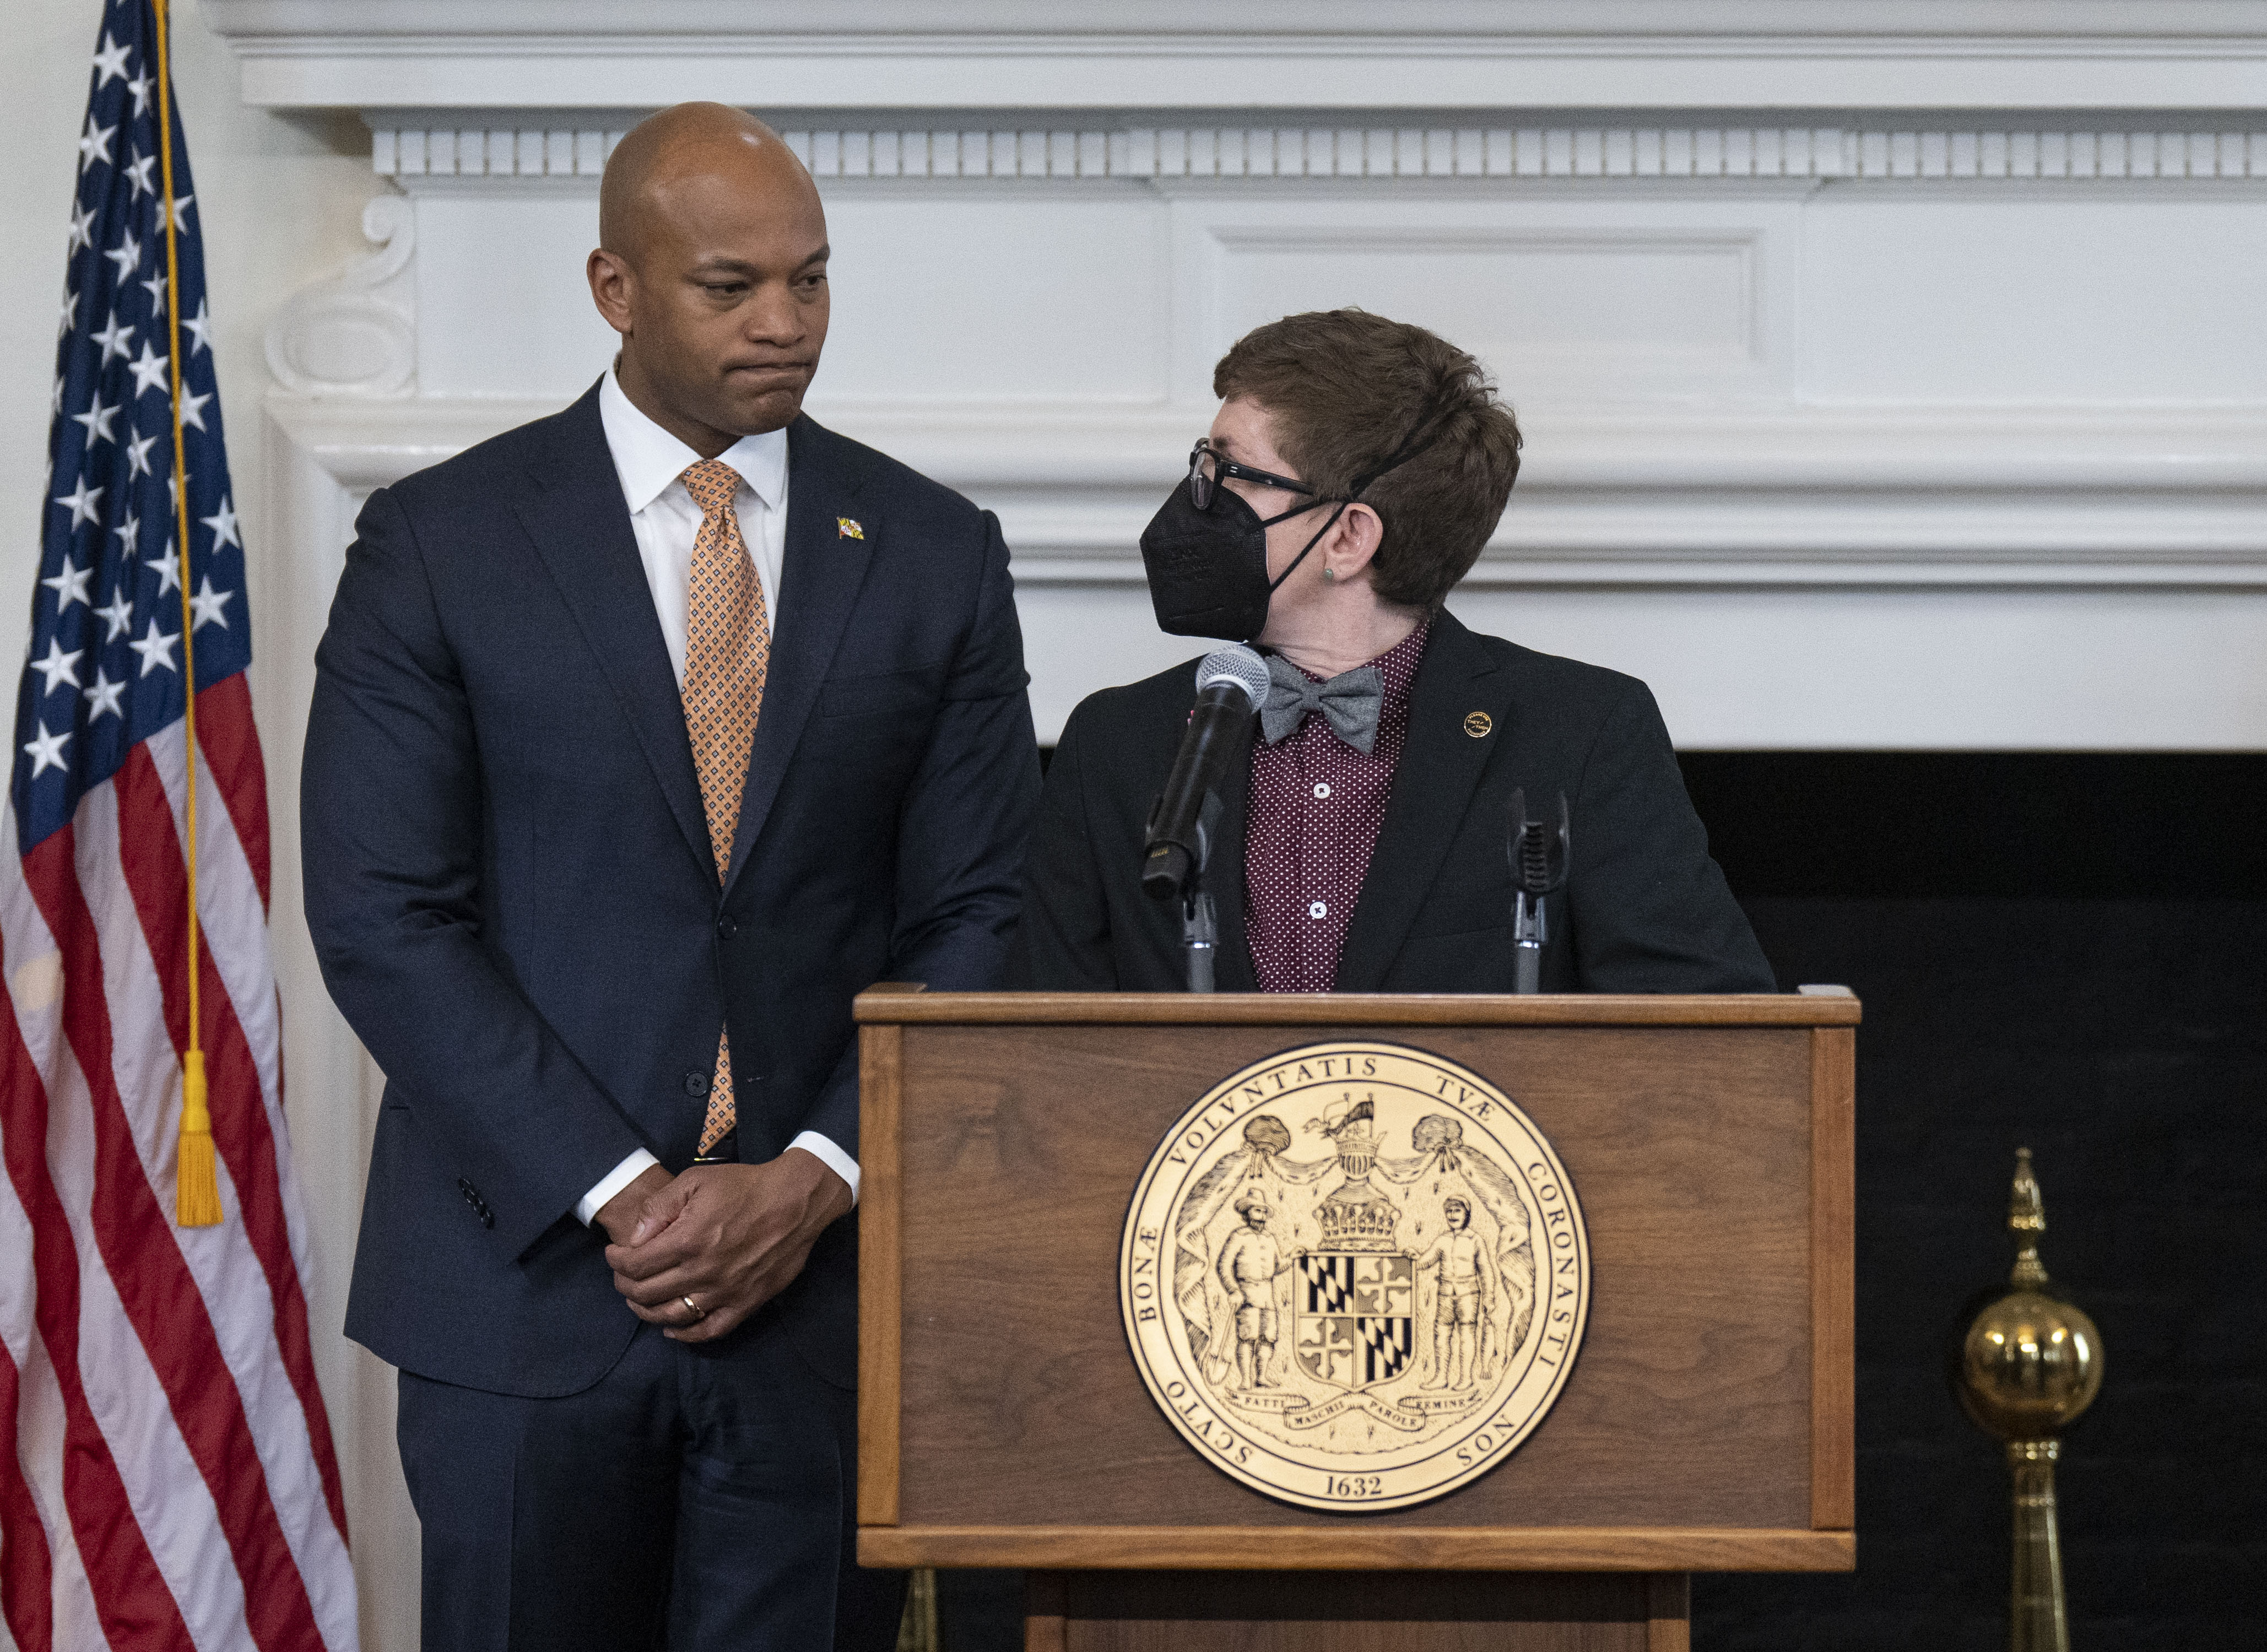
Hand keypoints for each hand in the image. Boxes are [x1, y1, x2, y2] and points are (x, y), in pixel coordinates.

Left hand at [604, 1147, 853, 1343]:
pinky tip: (672, 1329)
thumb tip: (634, 1238)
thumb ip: (659, 1207)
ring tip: (640, 1300)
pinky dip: (686, 1336)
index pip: (635, 1266)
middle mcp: (703, 1272)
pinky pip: (709, 1331)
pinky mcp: (746, 1303)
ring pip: (672, 1317)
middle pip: (647, 1294)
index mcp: (688, 1240)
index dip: (617, 1262)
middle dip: (626, 1286)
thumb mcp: (695, 1181)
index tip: (615, 1254)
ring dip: (647, 1312)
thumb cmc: (744, 1187)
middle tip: (624, 1276)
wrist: (795, 1201)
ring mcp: (725, 1292)